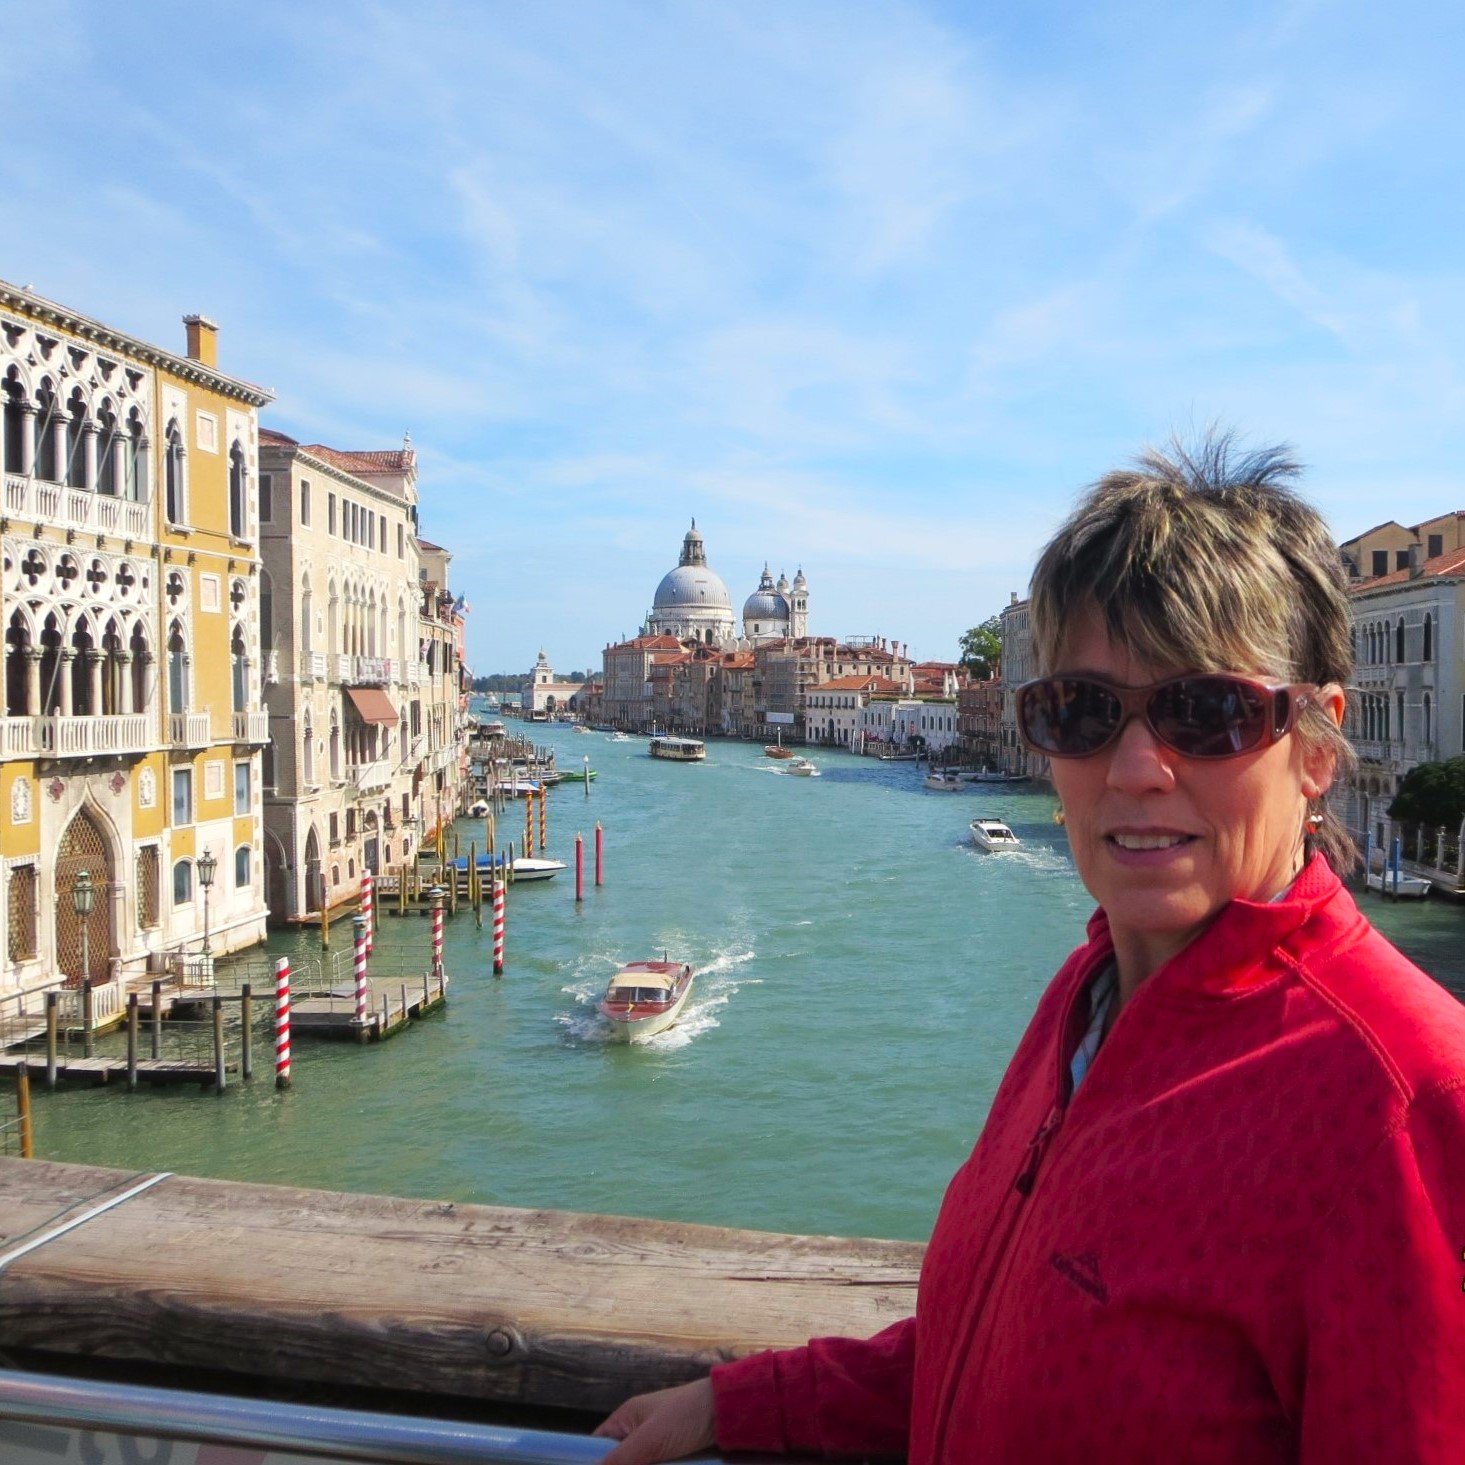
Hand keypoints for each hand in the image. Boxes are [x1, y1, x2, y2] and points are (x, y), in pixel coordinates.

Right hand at [593, 1377, 716, 1464]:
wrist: (727, 1411)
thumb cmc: (685, 1416)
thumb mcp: (650, 1438)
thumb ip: (621, 1458)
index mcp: (627, 1418)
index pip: (598, 1444)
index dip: (592, 1461)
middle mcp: (638, 1431)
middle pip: (620, 1460)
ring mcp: (657, 1446)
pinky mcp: (673, 1456)